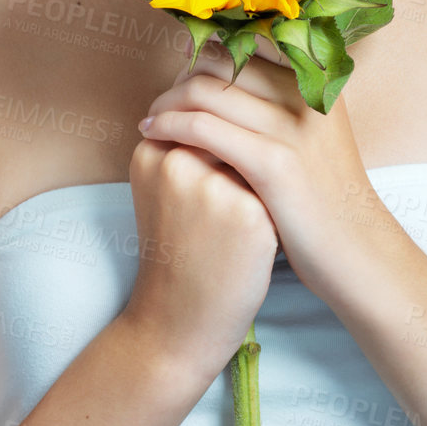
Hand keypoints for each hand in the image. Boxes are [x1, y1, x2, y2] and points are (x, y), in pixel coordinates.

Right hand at [119, 132, 280, 376]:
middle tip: (226, 204)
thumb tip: (231, 104)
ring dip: (260, 177)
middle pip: (229, 130)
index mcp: (150, 152)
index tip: (215, 180)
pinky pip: (275, 186)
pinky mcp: (247, 212)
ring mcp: (211, 186)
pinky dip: (276, 205)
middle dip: (241, 156)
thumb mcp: (164, 189)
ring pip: (255, 154)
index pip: (200, 116)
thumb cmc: (177, 252)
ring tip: (242, 218)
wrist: (179, 322)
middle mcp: (176, 161)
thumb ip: (183, 145)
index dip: (219, 144)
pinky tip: (260, 235)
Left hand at [137, 34, 381, 301]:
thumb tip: (215, 61)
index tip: (183, 74)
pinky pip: (202, 127)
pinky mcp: (275, 162)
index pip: (243, 40)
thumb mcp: (310, 131)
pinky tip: (153, 136)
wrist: (358, 253)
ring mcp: (292, 126)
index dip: (204, 52)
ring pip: (203, 90)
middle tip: (162, 101)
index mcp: (315, 78)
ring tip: (152, 120)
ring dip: (165, 102)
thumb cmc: (322, 193)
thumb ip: (276, 96)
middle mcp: (307, 91)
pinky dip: (169, 126)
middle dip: (180, 76)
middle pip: (218, 60)